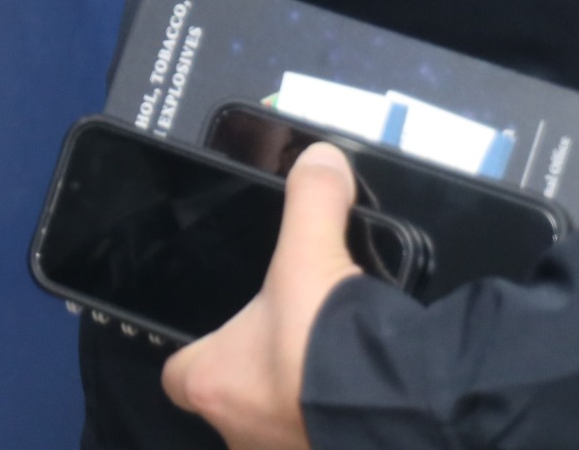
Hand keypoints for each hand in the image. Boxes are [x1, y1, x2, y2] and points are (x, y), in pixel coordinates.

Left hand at [162, 142, 362, 449]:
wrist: (398, 412)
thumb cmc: (324, 339)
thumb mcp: (311, 252)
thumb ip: (311, 199)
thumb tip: (321, 157)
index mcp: (211, 381)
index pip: (180, 374)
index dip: (201, 352)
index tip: (231, 333)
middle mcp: (238, 432)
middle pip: (234, 403)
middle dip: (262, 379)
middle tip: (296, 347)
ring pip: (278, 428)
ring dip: (300, 405)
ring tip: (335, 372)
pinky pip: (317, 441)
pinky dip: (334, 423)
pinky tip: (362, 399)